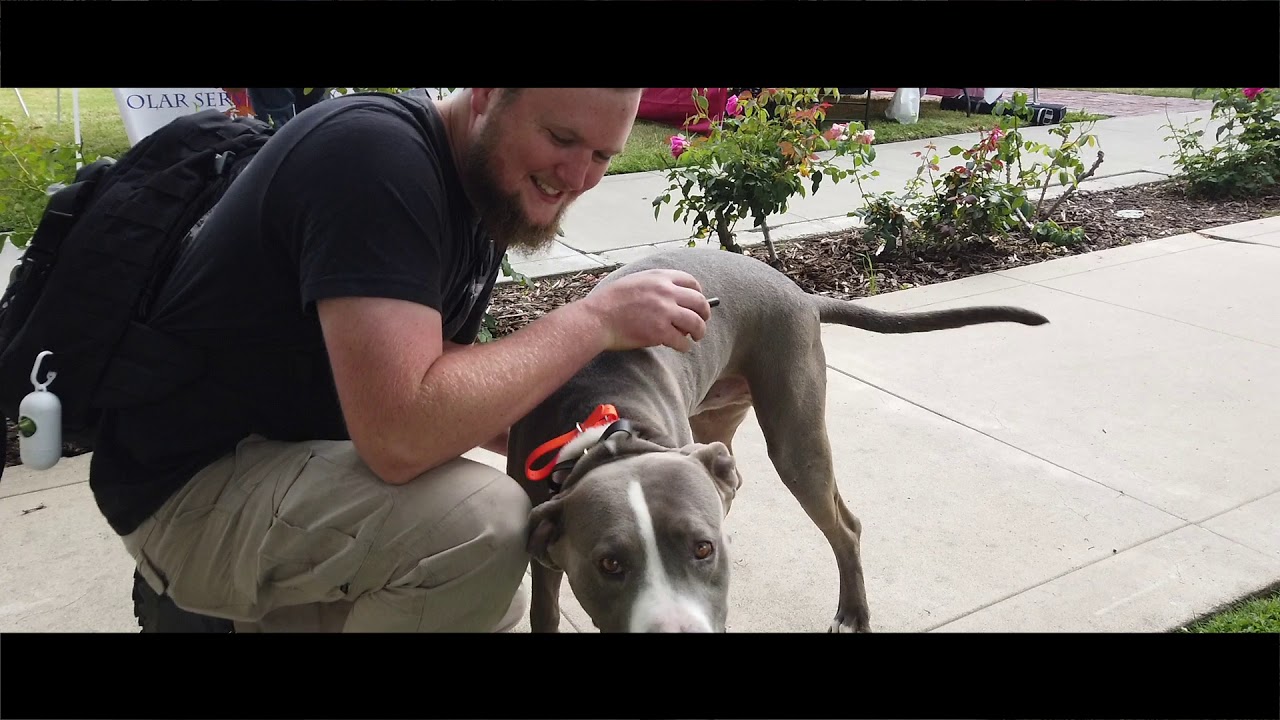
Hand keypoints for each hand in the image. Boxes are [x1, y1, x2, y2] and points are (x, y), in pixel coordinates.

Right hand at [581, 269, 712, 351]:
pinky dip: (684, 346)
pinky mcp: (660, 332)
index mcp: (659, 277)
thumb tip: (675, 298)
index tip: (698, 302)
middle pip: (699, 302)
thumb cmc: (611, 302)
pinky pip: (682, 341)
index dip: (698, 293)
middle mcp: (665, 292)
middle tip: (702, 322)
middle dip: (704, 313)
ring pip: (696, 323)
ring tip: (696, 337)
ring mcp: (664, 312)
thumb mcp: (635, 281)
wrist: (597, 318)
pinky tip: (680, 347)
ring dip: (699, 331)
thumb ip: (656, 285)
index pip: (691, 282)